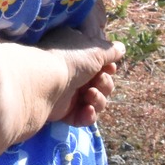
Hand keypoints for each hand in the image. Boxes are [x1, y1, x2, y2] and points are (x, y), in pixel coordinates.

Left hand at [44, 7, 120, 125]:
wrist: (43, 82)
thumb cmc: (70, 59)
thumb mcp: (95, 50)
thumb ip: (110, 50)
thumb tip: (121, 47)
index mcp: (76, 54)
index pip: (99, 63)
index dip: (108, 68)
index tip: (109, 67)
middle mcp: (71, 72)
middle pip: (101, 84)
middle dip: (105, 84)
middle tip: (97, 81)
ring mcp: (67, 92)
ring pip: (95, 101)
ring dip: (98, 100)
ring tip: (89, 95)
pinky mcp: (62, 111)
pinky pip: (83, 117)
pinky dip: (88, 115)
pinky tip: (86, 109)